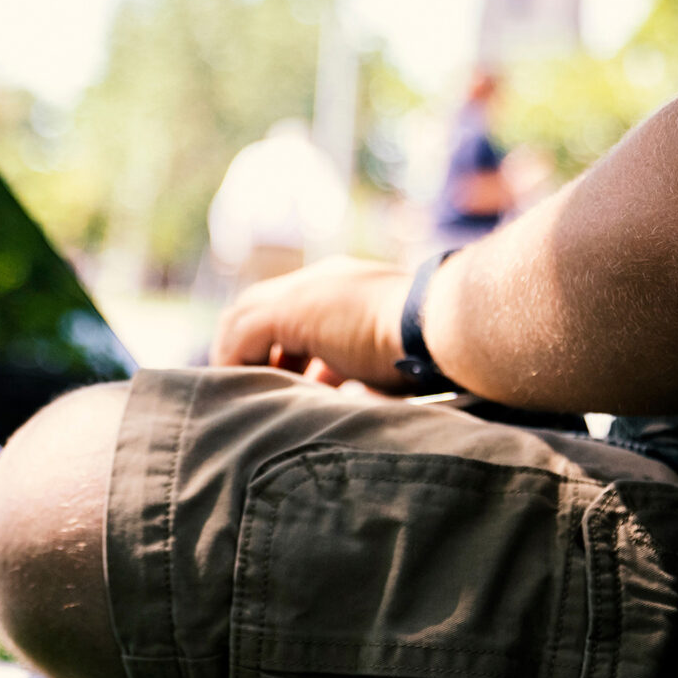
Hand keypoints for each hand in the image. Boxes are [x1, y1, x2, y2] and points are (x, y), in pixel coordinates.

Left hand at [210, 257, 414, 391]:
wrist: (439, 327)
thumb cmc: (428, 348)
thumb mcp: (385, 355)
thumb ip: (359, 365)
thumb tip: (356, 391)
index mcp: (342, 288)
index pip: (290, 311)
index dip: (279, 347)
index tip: (287, 382)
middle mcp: (318, 282)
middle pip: (256, 308)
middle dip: (250, 350)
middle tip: (252, 388)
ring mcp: (303, 292)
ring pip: (242, 318)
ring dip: (240, 357)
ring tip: (246, 394)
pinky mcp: (290, 311)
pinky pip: (242, 337)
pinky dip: (238, 364)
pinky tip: (249, 393)